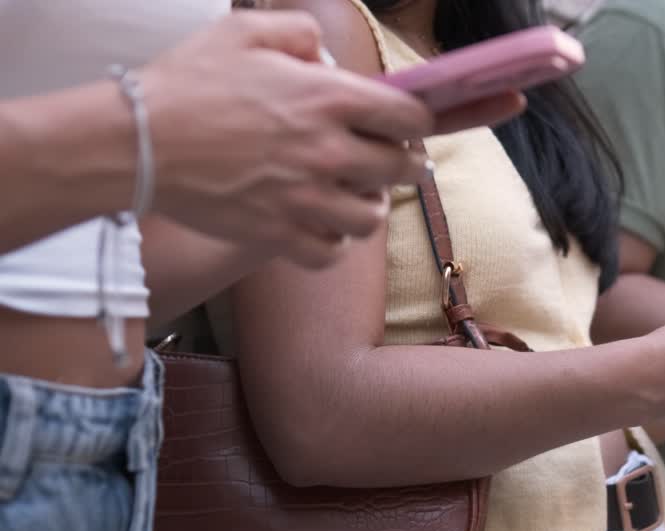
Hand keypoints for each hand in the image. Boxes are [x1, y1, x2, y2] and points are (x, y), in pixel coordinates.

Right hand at [141, 12, 521, 268]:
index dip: (416, 123)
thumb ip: (299, 33)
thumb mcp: (244, 31)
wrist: (136, 142)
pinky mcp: (280, 235)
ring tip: (351, 196)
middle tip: (387, 162)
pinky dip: (331, 244)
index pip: (411, 117)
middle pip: (403, 170)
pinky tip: (319, 227)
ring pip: (370, 217)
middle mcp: (329, 152)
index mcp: (329, 99)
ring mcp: (306, 198)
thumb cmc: (186, 84)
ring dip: (366, 206)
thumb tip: (326, 56)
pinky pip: (331, 253)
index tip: (405, 127)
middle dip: (401, 164)